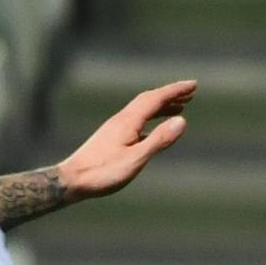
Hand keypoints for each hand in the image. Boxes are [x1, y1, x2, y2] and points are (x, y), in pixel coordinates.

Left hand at [57, 80, 193, 196]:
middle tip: (191, 90)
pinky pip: (137, 119)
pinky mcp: (112, 136)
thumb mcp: (136, 159)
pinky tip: (156, 125)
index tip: (193, 84)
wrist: (72, 179)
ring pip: (142, 109)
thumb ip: (159, 139)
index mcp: (128, 121)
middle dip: (170, 93)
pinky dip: (152, 117)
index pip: (155, 99)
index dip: (175, 90)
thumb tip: (182, 121)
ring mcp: (116, 127)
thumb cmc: (103, 172)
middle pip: (149, 99)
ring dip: (162, 104)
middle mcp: (121, 119)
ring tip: (180, 106)